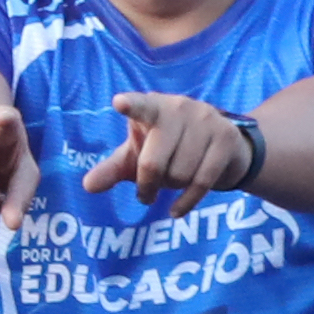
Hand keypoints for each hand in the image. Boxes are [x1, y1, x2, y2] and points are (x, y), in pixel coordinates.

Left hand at [80, 91, 256, 219]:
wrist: (222, 146)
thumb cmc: (168, 148)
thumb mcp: (137, 155)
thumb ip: (112, 168)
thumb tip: (87, 186)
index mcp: (152, 107)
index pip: (139, 107)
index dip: (130, 106)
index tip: (118, 103)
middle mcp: (179, 108)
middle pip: (153, 163)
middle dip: (146, 185)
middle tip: (145, 193)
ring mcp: (206, 121)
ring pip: (179, 174)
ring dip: (170, 189)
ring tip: (171, 182)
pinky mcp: (226, 139)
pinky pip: (202, 181)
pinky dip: (186, 202)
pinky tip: (176, 211)